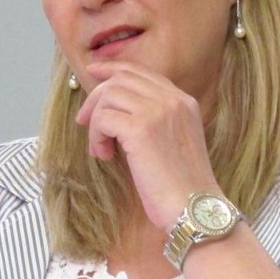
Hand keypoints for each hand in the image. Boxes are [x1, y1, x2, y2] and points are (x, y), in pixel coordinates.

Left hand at [76, 60, 219, 229]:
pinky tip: (105, 155)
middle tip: (84, 121)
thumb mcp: (176, 143)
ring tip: (102, 148)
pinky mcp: (141, 129)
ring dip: (96, 122)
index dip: (113, 70)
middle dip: (96, 97)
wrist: (195, 208)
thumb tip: (119, 112)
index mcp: (184, 102)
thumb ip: (156, 121)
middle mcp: (173, 100)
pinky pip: (103, 118)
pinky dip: (96, 136)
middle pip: (121, 79)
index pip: (142, 72)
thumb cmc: (183, 187)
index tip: (93, 74)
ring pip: (109, 96)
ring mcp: (158, 112)